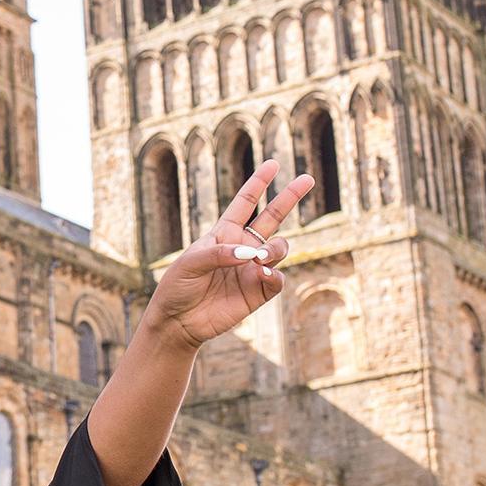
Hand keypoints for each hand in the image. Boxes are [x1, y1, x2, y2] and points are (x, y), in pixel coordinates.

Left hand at [143, 160, 313, 350]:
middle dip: (289, 196)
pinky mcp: (259, 292)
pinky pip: (278, 278)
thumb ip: (219, 253)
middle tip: (307, 178)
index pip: (245, 202)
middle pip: (272, 216)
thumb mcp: (190, 263)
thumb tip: (251, 253)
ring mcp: (253, 269)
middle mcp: (243, 248)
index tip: (273, 164)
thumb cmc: (178, 287)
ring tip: (259, 259)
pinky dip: (274, 274)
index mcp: (224, 233)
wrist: (178, 322)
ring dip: (274, 249)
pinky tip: (262, 274)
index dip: (259, 182)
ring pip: (279, 248)